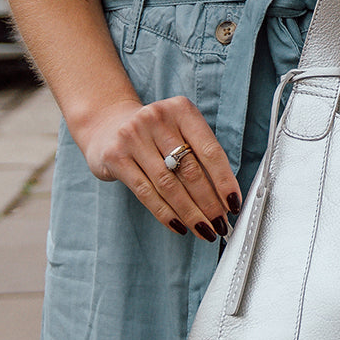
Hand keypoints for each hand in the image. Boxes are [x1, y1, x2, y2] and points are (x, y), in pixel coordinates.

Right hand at [77, 94, 241, 239]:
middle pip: (190, 170)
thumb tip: (224, 195)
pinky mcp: (115, 157)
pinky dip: (166, 214)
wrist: (106, 124)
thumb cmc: (152, 132)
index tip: (233, 203)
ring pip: (169, 185)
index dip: (224, 181)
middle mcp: (157, 119)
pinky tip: (179, 226)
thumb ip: (199, 153)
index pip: (210, 151)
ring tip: (204, 229)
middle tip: (220, 223)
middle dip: (209, 203)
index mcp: (181, 109)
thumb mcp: (178, 130)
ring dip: (190, 213)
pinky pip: (146, 193)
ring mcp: (133, 137)